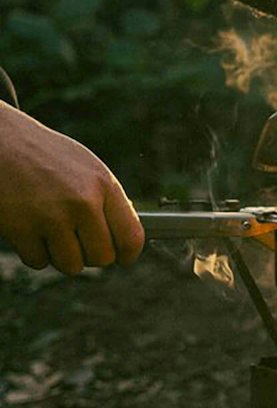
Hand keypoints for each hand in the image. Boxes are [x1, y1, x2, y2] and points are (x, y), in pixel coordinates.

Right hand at [0, 103, 143, 274]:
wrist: (0, 142)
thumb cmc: (47, 156)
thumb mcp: (87, 168)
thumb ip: (107, 201)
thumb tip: (125, 237)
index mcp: (103, 185)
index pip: (131, 237)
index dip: (128, 254)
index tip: (123, 258)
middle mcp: (82, 202)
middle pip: (102, 257)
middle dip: (92, 255)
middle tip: (80, 241)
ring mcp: (51, 217)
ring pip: (71, 265)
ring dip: (63, 256)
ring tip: (54, 232)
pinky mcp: (21, 229)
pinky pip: (39, 262)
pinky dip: (36, 253)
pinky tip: (32, 229)